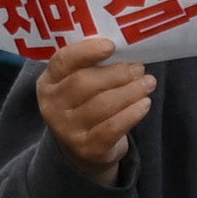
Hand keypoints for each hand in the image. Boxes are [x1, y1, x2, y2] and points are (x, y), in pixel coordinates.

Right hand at [36, 42, 155, 177]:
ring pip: (102, 105)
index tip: (111, 46)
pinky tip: (145, 104)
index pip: (62, 61)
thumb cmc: (85, 106)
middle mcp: (52, 106)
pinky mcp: (87, 148)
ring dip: (130, 91)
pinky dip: (132, 114)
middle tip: (139, 68)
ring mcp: (67, 130)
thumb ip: (91, 66)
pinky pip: (113, 128)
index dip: (86, 51)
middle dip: (117, 73)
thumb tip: (125, 49)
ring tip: (148, 83)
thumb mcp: (77, 84)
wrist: (83, 151)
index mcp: (48, 82)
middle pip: (85, 83)